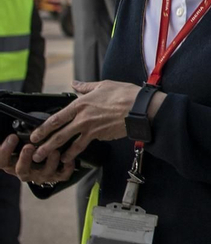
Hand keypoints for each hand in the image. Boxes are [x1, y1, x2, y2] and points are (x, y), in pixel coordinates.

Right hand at [0, 132, 76, 183]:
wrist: (43, 161)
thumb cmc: (30, 147)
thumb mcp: (21, 143)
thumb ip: (18, 139)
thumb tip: (16, 127)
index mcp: (12, 164)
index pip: (3, 161)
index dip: (5, 151)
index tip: (13, 137)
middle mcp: (26, 172)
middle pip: (21, 170)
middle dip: (25, 158)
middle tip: (29, 147)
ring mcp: (41, 176)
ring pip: (44, 173)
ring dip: (49, 162)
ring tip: (54, 151)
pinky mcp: (56, 177)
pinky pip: (63, 175)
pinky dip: (67, 168)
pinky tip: (70, 159)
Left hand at [31, 80, 150, 165]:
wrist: (141, 108)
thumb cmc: (125, 95)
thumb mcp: (103, 85)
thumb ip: (86, 87)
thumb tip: (75, 84)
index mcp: (80, 104)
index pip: (56, 118)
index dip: (43, 128)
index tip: (35, 134)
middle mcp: (83, 118)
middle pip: (59, 134)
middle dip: (45, 145)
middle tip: (36, 152)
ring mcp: (91, 129)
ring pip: (71, 144)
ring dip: (59, 153)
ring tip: (51, 159)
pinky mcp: (101, 136)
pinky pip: (86, 145)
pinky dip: (77, 152)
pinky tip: (71, 158)